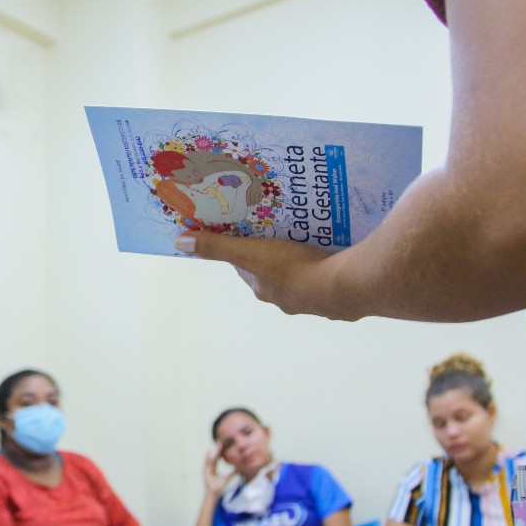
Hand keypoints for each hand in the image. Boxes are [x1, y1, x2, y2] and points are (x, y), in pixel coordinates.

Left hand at [174, 232, 350, 319]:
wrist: (345, 287)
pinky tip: (334, 250)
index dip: (247, 248)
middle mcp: (286, 297)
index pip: (248, 266)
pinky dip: (327, 263)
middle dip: (277, 251)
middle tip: (284, 228)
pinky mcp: (337, 293)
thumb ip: (217, 246)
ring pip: (302, 272)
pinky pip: (328, 273)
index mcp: (264, 288)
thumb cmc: (293, 269)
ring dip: (304, 257)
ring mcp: (313, 297)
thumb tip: (181, 243)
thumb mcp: (249, 253)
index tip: (253, 229)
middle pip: (275, 269)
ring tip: (310, 236)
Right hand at [203, 443, 231, 495]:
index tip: (222, 445)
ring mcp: (207, 469)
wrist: (214, 493)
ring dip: (213, 451)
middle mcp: (210, 468)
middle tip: (220, 441)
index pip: (217, 458)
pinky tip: (208, 452)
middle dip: (217, 449)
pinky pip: (206, 463)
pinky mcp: (205, 471)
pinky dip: (207, 457)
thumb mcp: (227, 478)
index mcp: (214, 468)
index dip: (220, 452)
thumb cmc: (219, 487)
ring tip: (216, 445)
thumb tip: (238, 470)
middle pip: (214, 456)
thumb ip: (232, 474)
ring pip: (211, 458)